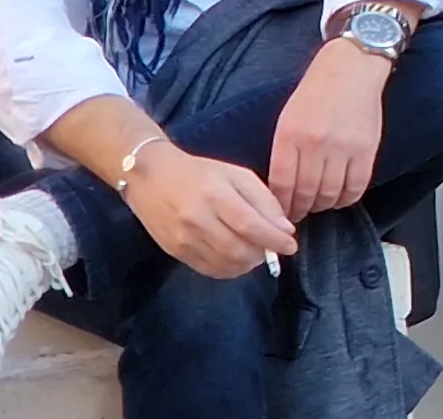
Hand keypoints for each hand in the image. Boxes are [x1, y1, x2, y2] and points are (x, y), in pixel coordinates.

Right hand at [122, 143, 297, 278]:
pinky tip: (238, 259)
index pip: (250, 225)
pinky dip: (230, 269)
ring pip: (225, 263)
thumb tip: (284, 229)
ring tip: (257, 252)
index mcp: (215, 195)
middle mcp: (196, 220)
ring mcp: (183, 239)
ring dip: (248, 263)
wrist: (151, 178)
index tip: (291, 245)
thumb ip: (263, 200)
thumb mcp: (237, 175)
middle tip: (274, 249)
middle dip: (263, 253)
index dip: (274, 240)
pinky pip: (209, 269)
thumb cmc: (200, 172)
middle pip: (238, 249)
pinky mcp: (175, 252)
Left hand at [268, 41, 390, 219]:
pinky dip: (346, 199)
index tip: (280, 213)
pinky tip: (340, 197)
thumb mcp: (287, 118)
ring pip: (330, 194)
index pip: (281, 185)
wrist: (350, 69)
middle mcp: (315, 144)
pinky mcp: (366, 150)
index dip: (280, 205)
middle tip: (299, 213)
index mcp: (290, 135)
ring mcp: (343, 148)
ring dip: (323, 206)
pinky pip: (356, 187)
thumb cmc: (315, 93)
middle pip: (305, 193)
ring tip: (319, 205)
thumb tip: (282, 190)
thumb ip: (284, 152)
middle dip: (300, 209)